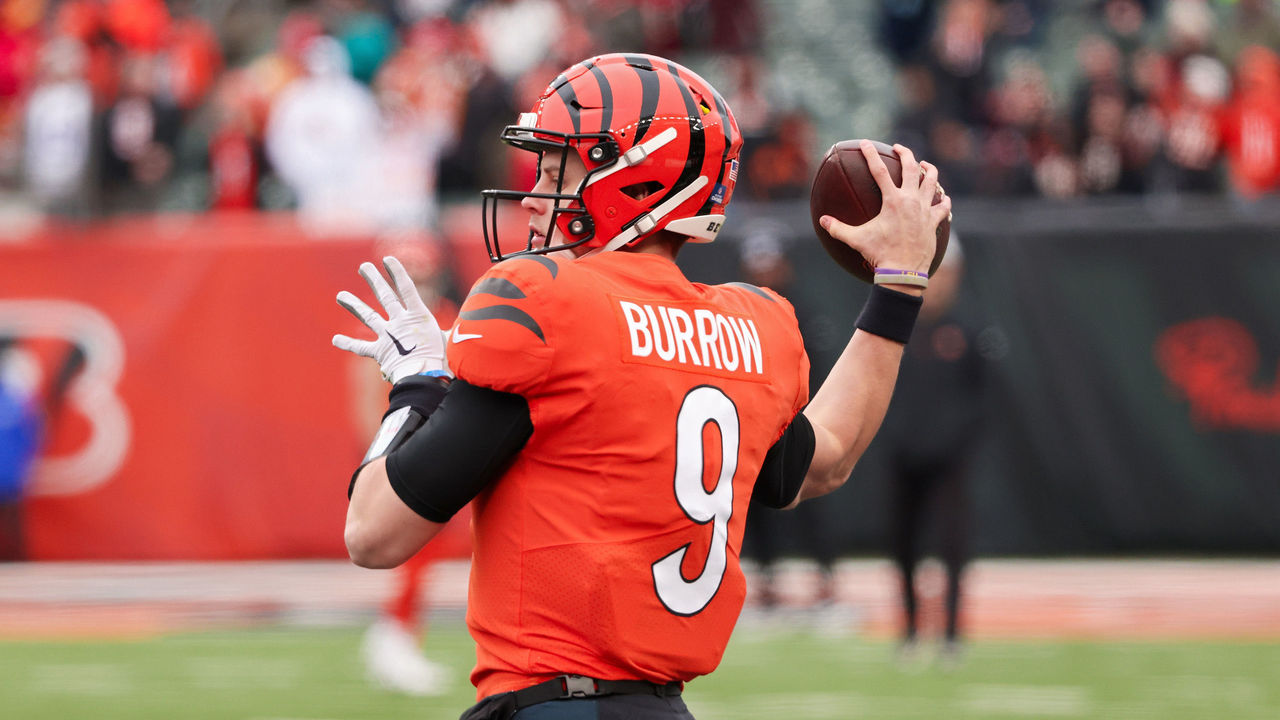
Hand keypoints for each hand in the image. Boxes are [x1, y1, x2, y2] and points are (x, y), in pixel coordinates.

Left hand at [332, 256, 449, 383]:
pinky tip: (335, 339)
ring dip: (353, 305)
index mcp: (419, 316)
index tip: (387, 259)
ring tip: (340, 295)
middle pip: (384, 296)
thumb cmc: (444, 360)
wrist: (425, 377)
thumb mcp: (452, 340)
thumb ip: (451, 330)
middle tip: (363, 267)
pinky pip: (361, 347)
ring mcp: (388, 336)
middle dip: (373, 279)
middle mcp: (400, 322)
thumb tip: (472, 325)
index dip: (396, 272)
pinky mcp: (380, 352)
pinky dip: (348, 343)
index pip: (406, 287)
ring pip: (368, 316)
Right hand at [819, 141, 950, 276]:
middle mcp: (911, 200)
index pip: (879, 170)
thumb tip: (823, 220)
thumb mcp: (856, 240)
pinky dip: (944, 201)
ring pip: (932, 182)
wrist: (904, 272)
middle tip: (898, 148)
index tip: (865, 143)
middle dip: (906, 153)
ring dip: (929, 171)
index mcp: (892, 200)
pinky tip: (944, 198)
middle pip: (912, 168)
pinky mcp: (934, 222)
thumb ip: (838, 228)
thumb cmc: (880, 254)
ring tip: (925, 166)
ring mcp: (925, 210)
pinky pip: (943, 207)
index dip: (870, 154)